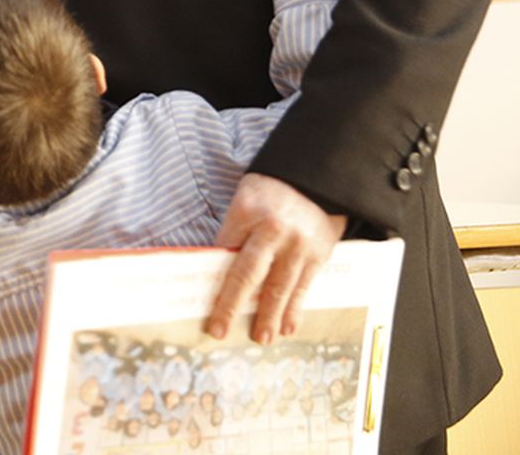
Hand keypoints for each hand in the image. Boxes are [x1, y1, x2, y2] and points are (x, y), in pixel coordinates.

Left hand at [207, 173, 346, 343]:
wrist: (318, 180)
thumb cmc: (273, 191)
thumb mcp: (245, 200)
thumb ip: (234, 231)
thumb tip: (219, 268)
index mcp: (247, 211)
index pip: (224, 250)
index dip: (212, 278)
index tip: (200, 301)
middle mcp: (273, 230)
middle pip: (247, 273)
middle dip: (231, 305)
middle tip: (220, 330)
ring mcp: (298, 245)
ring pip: (279, 287)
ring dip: (268, 316)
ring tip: (260, 338)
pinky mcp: (318, 255)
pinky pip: (303, 287)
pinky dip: (294, 309)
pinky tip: (287, 326)